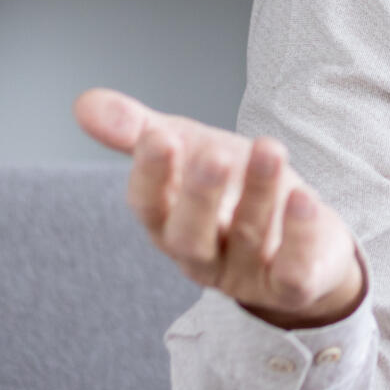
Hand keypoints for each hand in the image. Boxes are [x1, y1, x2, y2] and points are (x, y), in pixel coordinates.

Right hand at [73, 88, 365, 329]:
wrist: (302, 230)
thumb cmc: (233, 188)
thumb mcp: (190, 150)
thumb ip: (140, 130)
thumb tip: (83, 102)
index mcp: (169, 222)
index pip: (148, 206)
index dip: (151, 176)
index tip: (158, 136)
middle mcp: (202, 255)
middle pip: (190, 236)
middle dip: (200, 196)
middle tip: (215, 153)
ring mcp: (246, 274)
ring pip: (247, 240)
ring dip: (259, 193)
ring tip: (270, 148)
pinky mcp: (292, 286)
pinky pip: (293, 274)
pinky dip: (299, 238)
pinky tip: (306, 199)